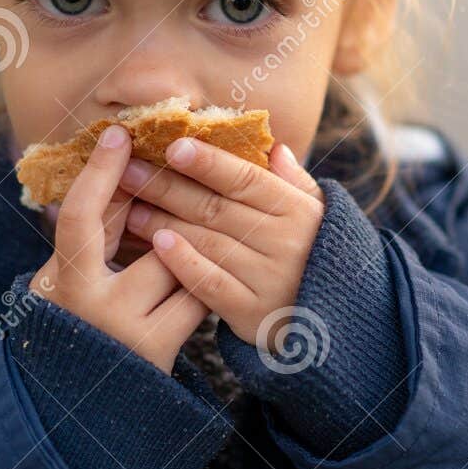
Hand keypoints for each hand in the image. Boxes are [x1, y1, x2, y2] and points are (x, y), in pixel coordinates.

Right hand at [30, 124, 210, 370]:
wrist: (87, 403)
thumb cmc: (78, 328)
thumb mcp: (68, 282)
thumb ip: (95, 237)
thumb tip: (126, 175)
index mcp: (59, 281)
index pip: (78, 216)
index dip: (99, 173)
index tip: (119, 134)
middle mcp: (89, 304)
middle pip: (149, 241)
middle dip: (169, 223)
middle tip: (186, 208)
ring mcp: (126, 329)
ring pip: (180, 267)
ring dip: (193, 257)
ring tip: (202, 254)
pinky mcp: (159, 349)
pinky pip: (196, 299)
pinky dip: (203, 286)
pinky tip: (209, 283)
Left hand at [118, 137, 324, 350]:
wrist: (338, 322)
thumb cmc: (318, 257)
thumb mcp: (318, 216)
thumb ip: (294, 183)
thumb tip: (274, 148)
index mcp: (298, 210)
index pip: (246, 179)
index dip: (208, 162)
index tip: (172, 146)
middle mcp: (285, 242)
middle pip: (217, 208)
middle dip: (169, 187)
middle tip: (129, 169)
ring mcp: (269, 278)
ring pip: (208, 242)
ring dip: (165, 222)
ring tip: (131, 206)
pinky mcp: (253, 312)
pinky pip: (212, 284)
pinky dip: (184, 263)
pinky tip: (158, 245)